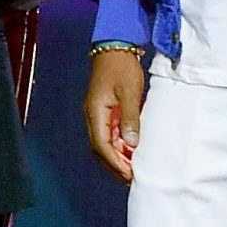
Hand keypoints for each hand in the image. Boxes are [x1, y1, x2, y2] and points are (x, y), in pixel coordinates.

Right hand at [84, 43, 147, 183]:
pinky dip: (119, 146)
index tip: (129, 175)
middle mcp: (92, 116)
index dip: (114, 162)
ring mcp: (97, 114)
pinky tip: (132, 152)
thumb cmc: (122, 68)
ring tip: (134, 169)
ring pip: (104, 143)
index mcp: (95, 112)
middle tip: (132, 179)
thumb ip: (130, 118)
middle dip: (114, 165)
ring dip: (117, 157)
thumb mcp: (130, 92)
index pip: (101, 145)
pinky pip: (110, 134)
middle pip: (100, 148)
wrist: (115, 47)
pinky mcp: (105, 111)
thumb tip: (131, 144)